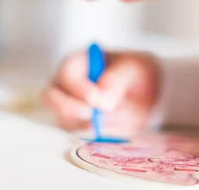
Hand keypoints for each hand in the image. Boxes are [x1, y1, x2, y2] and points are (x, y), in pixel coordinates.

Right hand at [42, 50, 159, 133]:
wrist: (148, 95)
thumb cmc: (137, 73)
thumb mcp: (135, 68)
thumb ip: (117, 79)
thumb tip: (101, 101)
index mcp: (78, 62)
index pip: (66, 74)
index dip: (78, 88)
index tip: (96, 101)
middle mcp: (67, 84)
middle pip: (51, 98)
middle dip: (72, 109)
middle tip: (96, 115)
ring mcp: (69, 106)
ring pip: (63, 119)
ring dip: (86, 124)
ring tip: (111, 120)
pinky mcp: (77, 126)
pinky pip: (76, 135)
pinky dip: (94, 134)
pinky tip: (112, 127)